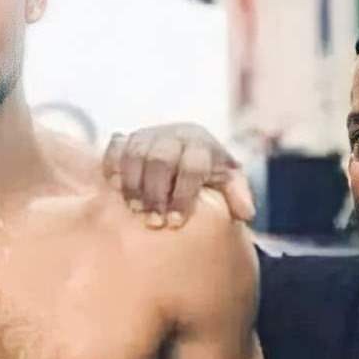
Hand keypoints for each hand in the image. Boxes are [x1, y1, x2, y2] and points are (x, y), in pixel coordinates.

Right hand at [103, 123, 255, 228]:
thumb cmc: (211, 171)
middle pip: (161, 159)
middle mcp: (174, 135)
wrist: (189, 147)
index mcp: (202, 144)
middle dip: (155, 192)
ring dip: (132, 184)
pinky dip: (112, 168)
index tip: (175, 223)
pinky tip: (114, 190)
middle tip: (153, 222)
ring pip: (135, 153)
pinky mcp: (127, 139)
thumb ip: (238, 194)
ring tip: (134, 211)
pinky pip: (114, 148)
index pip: (192, 166)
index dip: (183, 195)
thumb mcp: (229, 180)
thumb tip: (247, 213)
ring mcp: (148, 135)